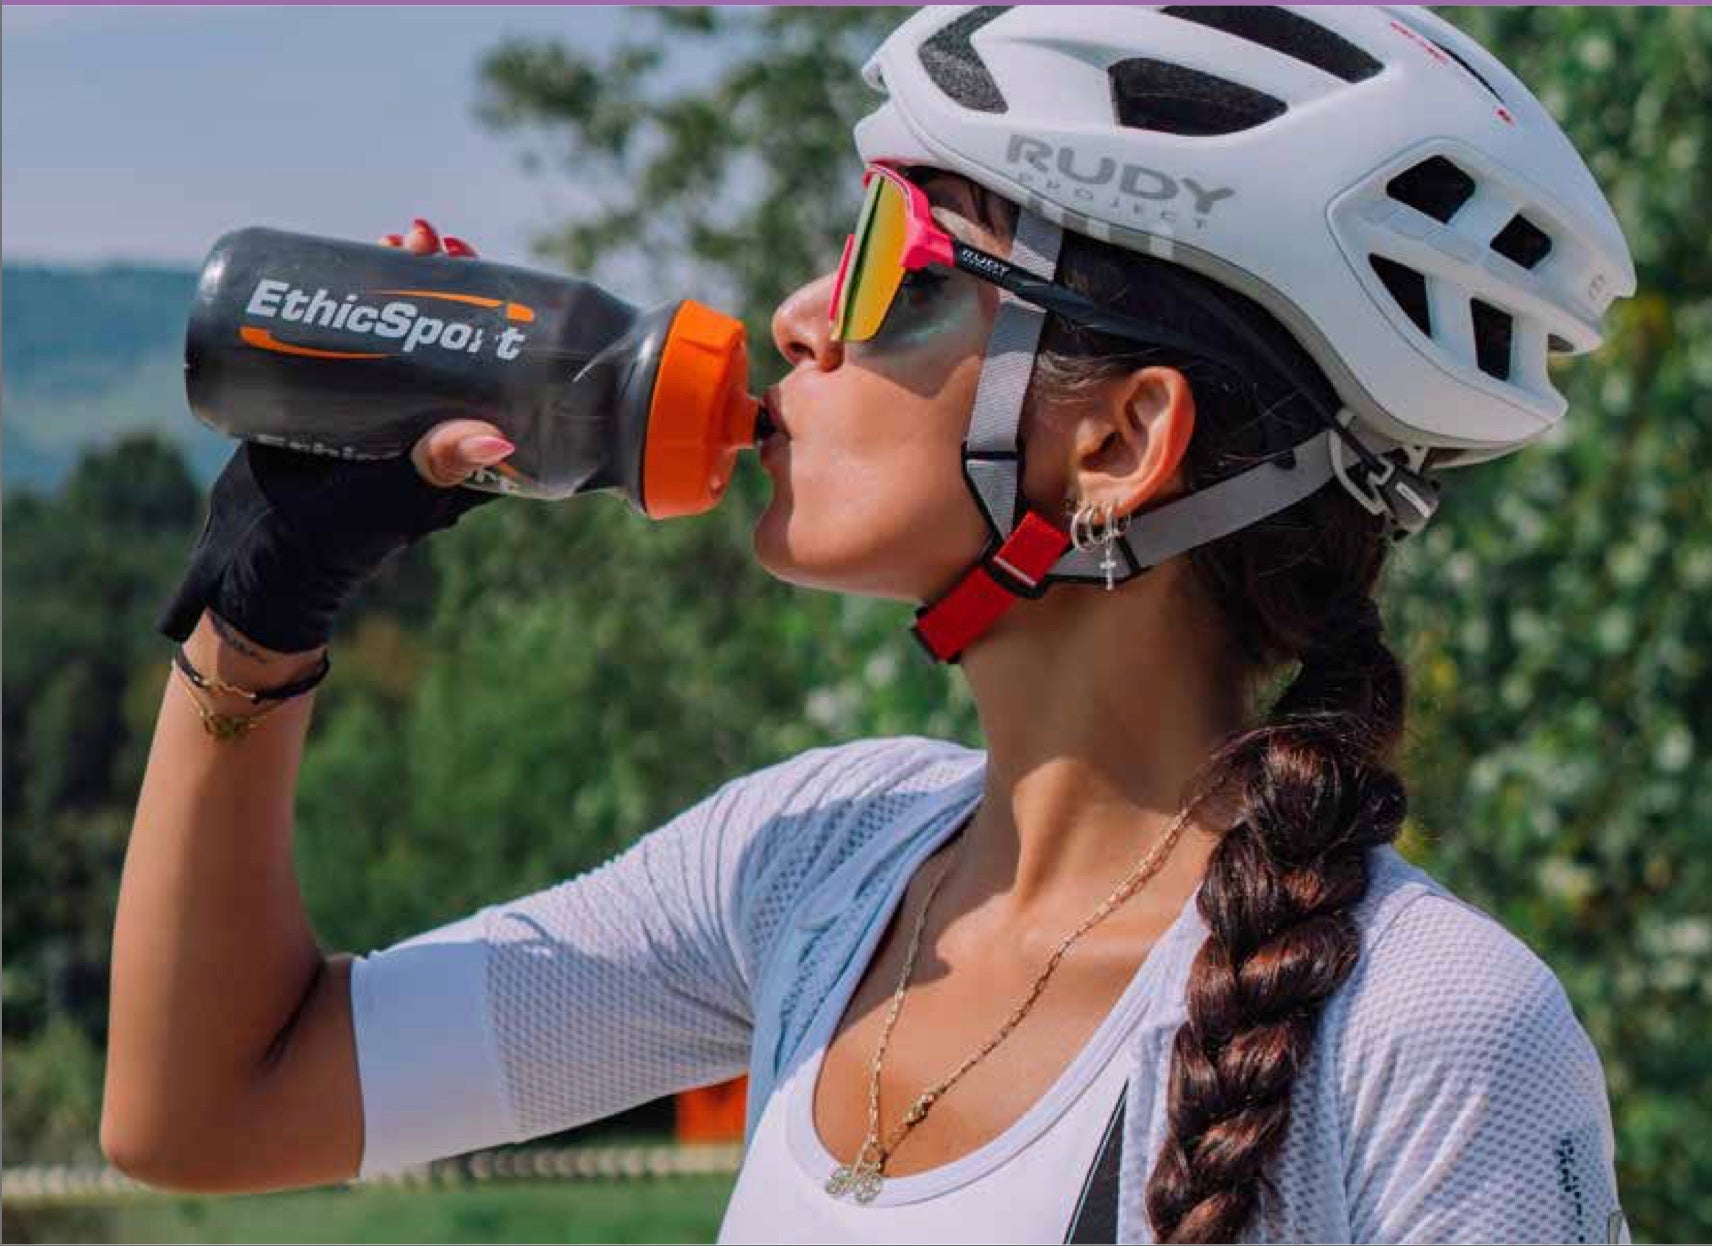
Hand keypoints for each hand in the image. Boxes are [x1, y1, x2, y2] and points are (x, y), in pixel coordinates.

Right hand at [156, 218, 515, 653]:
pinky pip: (351, 342)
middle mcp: (427, 420)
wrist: (259, 556)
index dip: (491, 314)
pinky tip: (344, 259)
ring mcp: (382, 407)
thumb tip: (501, 439)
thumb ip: (438, 468)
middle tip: (428, 237)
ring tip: (397, 234)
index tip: (478, 267)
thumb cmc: (343, 538)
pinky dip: (351, 300)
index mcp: (461, 445)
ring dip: (397, 281)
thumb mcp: (396, 495)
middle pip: (446, 336)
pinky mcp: (335, 401)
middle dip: (440, 283)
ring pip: (398, 330)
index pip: (492, 366)